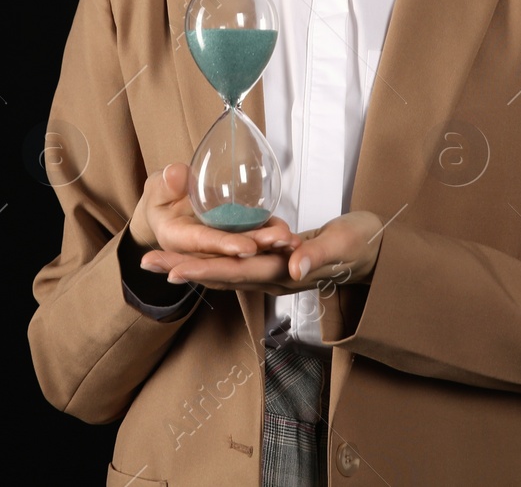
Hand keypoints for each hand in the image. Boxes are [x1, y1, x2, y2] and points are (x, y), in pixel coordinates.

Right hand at [129, 162, 296, 259]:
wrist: (167, 209)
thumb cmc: (162, 195)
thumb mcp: (158, 186)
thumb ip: (166, 182)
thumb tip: (176, 174)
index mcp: (176, 238)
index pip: (202, 243)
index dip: (224, 245)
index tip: (246, 248)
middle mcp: (199, 250)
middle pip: (230, 252)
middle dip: (258, 247)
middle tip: (283, 240)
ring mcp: (218, 246)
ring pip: (245, 248)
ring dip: (270, 244)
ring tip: (292, 239)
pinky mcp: (232, 239)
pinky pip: (252, 238)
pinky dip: (270, 236)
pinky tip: (290, 235)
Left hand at [142, 210, 385, 296]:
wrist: (373, 249)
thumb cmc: (360, 243)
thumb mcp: (343, 245)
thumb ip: (318, 256)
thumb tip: (294, 267)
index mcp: (285, 274)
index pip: (237, 273)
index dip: (205, 270)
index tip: (174, 269)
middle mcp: (272, 277)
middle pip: (220, 275)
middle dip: (183, 269)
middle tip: (147, 263)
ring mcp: (271, 272)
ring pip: (223, 270)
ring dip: (189, 265)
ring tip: (156, 260)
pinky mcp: (272, 261)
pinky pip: (235, 262)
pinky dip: (210, 258)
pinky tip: (189, 254)